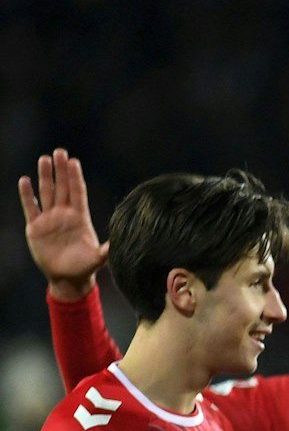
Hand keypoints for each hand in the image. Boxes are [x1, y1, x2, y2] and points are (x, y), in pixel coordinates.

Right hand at [18, 150, 110, 298]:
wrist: (67, 278)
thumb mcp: (98, 258)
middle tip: (59, 152)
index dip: (75, 177)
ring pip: (46, 192)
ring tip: (44, 159)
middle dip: (61, 170)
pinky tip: (25, 180)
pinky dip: (27, 194)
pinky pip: (30, 207)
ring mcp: (49, 219)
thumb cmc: (85, 267)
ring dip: (45, 176)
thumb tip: (121, 242)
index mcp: (80, 217)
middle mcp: (64, 214)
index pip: (78, 192)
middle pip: (62, 187)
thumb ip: (107, 249)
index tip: (74, 161)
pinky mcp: (35, 227)